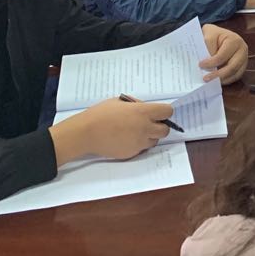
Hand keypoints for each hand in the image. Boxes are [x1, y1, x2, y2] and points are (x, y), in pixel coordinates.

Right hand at [55, 97, 170, 160]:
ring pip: (155, 141)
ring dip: (150, 136)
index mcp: (143, 112)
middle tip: (149, 124)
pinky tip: (126, 139)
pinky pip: (142, 149)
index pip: (168, 112)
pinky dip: (138, 144)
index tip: (158, 113)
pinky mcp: (132, 153)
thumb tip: (146, 108)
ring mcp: (139, 142)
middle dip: (160, 126)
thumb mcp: (121, 102)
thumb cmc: (101, 113)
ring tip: (135, 132)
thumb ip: (137, 105)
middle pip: (165, 130)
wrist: (86, 133)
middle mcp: (145, 128)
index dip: (164, 112)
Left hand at [200, 24, 248, 83]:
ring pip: (235, 74)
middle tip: (205, 79)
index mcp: (234, 40)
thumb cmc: (213, 34)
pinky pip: (236, 76)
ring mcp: (244, 58)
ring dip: (222, 79)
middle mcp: (242, 49)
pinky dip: (226, 80)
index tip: (200, 65)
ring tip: (211, 81)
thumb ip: (208, 45)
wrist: (219, 34)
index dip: (211, 63)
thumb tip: (208, 62)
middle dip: (218, 75)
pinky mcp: (243, 65)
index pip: (222, 56)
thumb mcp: (208, 33)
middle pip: (232, 67)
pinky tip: (217, 80)